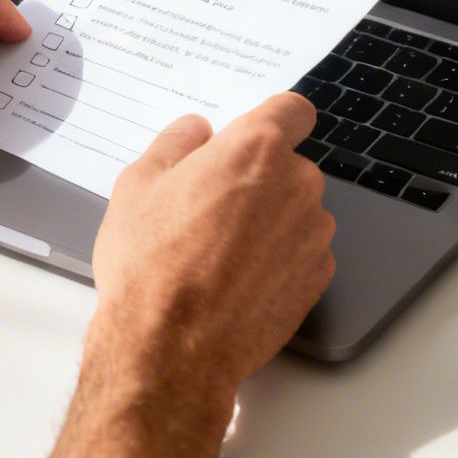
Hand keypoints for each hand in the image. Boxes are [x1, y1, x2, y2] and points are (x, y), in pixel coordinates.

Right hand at [87, 93, 335, 405]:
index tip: (249, 141)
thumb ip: (174, 144)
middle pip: (290, 165)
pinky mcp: (319, 278)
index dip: (272, 122)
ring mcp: (314, 233)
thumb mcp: (138, 185)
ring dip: (271, 220)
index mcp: (256, 148)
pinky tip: (239, 280)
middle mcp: (297, 184)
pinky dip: (280, 259)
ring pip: (297, 210)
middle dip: (259, 179)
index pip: (293, 110)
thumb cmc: (151, 264)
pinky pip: (303, 252)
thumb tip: (195, 130)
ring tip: (221, 252)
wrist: (173, 347)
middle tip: (212, 208)